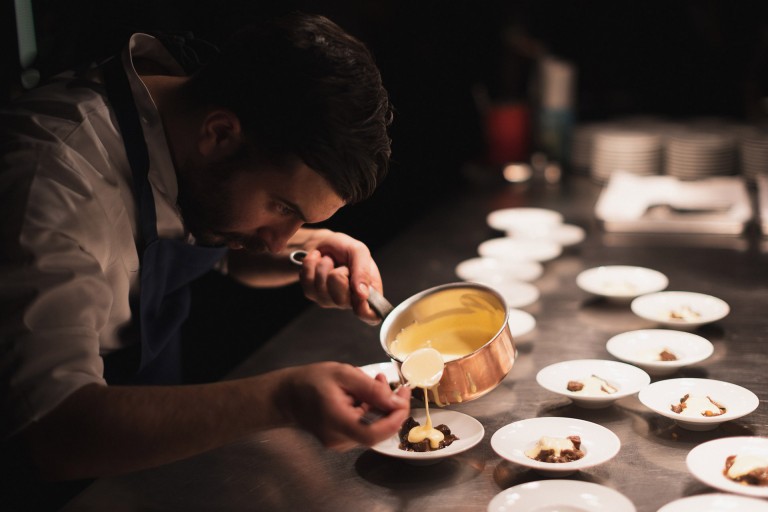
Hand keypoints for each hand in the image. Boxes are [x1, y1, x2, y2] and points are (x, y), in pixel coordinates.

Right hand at [280, 362, 410, 449]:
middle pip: (377, 430)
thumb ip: (371, 389)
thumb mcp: (343, 375)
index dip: (395, 419)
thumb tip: (396, 402)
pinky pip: (364, 427)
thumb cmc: (310, 382)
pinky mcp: (342, 440)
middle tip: (391, 383)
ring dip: (380, 405)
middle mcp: (339, 439)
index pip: (374, 433)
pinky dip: (370, 410)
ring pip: (372, 427)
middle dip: (389, 406)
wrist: (286, 396)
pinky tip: (363, 393)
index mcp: (337, 422)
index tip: (403, 398)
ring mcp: (340, 443)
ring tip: (373, 381)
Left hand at [298, 231, 382, 324]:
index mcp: (368, 292)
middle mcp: (350, 301)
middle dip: (338, 275)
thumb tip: (363, 294)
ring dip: (323, 266)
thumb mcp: (359, 251)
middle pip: (341, 300)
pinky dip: (310, 265)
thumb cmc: (344, 249)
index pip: (370, 316)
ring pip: (321, 289)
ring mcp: (329, 300)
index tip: (360, 296)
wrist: (323, 243)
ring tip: (329, 260)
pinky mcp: (313, 295)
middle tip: (342, 265)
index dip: (365, 312)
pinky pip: (307, 282)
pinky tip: (317, 261)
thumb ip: (363, 271)